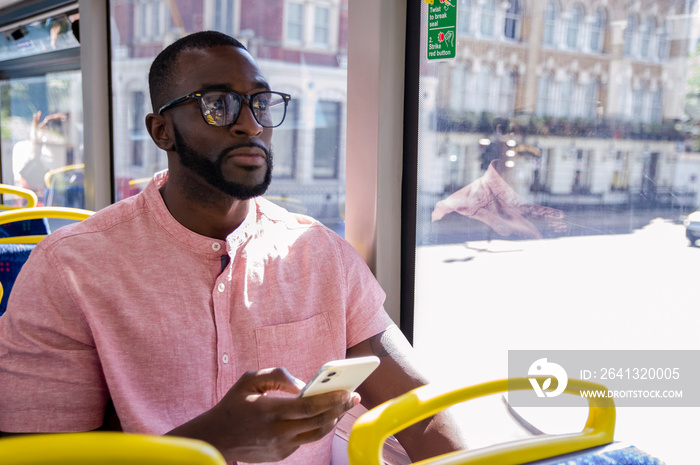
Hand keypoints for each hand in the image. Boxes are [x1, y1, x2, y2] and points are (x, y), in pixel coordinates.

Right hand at [168, 367, 359, 462]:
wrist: (215, 439)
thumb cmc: (233, 405)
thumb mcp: (249, 381)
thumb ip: (276, 376)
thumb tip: (302, 384)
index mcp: (268, 411)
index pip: (308, 407)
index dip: (330, 400)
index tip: (347, 390)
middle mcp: (276, 432)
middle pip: (317, 422)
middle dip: (339, 409)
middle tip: (354, 397)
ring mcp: (279, 447)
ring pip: (315, 434)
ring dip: (333, 420)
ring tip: (343, 406)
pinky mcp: (280, 455)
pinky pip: (304, 440)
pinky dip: (316, 427)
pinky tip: (324, 415)